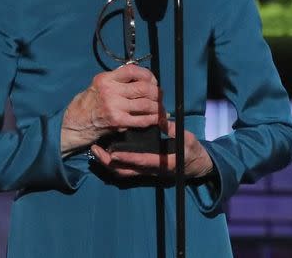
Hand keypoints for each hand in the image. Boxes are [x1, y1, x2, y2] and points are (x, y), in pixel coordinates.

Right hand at [60, 64, 161, 154]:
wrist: (75, 123)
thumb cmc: (88, 104)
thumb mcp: (99, 85)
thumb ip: (117, 81)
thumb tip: (140, 79)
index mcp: (106, 78)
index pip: (132, 70)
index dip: (147, 74)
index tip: (152, 80)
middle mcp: (110, 90)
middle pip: (143, 87)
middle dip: (156, 92)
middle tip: (159, 96)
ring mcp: (114, 106)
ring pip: (145, 103)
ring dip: (157, 107)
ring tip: (159, 108)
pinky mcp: (117, 121)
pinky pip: (141, 119)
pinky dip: (152, 119)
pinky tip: (155, 119)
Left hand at [89, 119, 213, 179]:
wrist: (195, 165)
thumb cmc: (191, 151)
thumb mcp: (188, 139)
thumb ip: (176, 131)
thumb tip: (163, 120)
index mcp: (161, 163)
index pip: (141, 161)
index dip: (126, 158)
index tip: (113, 152)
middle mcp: (150, 170)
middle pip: (125, 171)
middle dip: (108, 162)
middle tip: (96, 150)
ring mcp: (145, 171)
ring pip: (122, 172)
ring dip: (107, 163)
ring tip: (96, 150)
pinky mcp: (142, 169)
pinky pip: (124, 169)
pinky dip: (113, 163)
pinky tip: (106, 152)